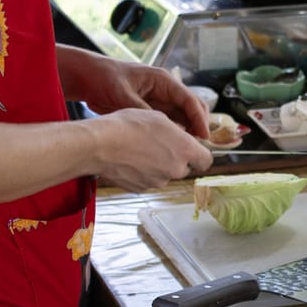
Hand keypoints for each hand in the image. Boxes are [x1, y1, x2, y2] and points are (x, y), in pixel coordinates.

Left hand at [68, 54, 209, 139]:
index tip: (204, 136)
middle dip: (198, 126)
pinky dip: (172, 135)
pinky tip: (170, 148)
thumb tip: (159, 128)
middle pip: (191, 108)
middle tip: (197, 147)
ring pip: (181, 118)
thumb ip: (142, 110)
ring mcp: (158, 101)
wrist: (87, 77)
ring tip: (185, 151)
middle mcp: (165, 91)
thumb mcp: (123, 94)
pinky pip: (167, 124)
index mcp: (163, 81)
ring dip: (186, 132)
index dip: (199, 118)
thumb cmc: (104, 78)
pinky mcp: (150, 111)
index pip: (189, 99)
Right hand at [85, 109, 214, 190]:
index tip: (192, 149)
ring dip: (158, 165)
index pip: (206, 160)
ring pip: (165, 174)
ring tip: (140, 150)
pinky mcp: (142, 189)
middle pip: (184, 168)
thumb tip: (181, 136)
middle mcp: (175, 169)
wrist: (100, 144)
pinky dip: (144, 173)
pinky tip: (131, 160)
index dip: (199, 155)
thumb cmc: (128, 126)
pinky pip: (149, 181)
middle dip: (176, 159)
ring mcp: (158, 182)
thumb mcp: (159, 118)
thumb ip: (177, 131)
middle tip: (160, 145)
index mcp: (185, 150)